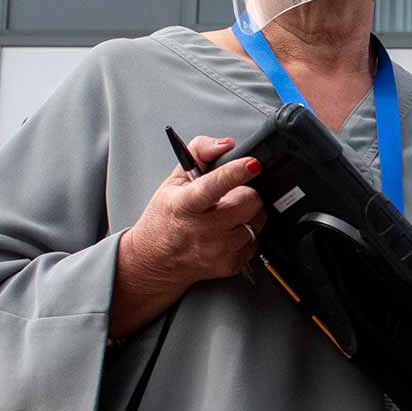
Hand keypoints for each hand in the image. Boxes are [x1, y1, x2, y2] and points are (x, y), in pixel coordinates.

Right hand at [110, 135, 267, 337]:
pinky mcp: (229, 265)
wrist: (155, 260)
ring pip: (256, 222)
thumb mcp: (174, 180)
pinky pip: (255, 242)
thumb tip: (225, 145)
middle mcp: (201, 230)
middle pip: (248, 202)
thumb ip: (199, 153)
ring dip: (247, 216)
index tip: (252, 163)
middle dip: (244, 194)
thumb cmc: (165, 217)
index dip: (235, 173)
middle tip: (230, 197)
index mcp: (185, 204)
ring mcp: (216, 250)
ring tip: (226, 217)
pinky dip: (246, 236)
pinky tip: (228, 234)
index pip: (213, 186)